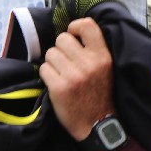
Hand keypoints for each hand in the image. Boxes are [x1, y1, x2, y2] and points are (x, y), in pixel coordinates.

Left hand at [39, 18, 114, 140]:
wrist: (98, 125)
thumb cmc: (100, 95)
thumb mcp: (106, 69)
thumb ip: (94, 50)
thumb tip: (72, 31)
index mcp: (103, 57)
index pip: (87, 25)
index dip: (74, 27)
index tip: (73, 36)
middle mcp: (89, 64)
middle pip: (62, 39)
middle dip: (61, 49)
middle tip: (66, 62)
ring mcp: (73, 76)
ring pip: (50, 53)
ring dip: (53, 63)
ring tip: (62, 74)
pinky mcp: (59, 88)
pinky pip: (44, 69)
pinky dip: (47, 76)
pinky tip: (56, 83)